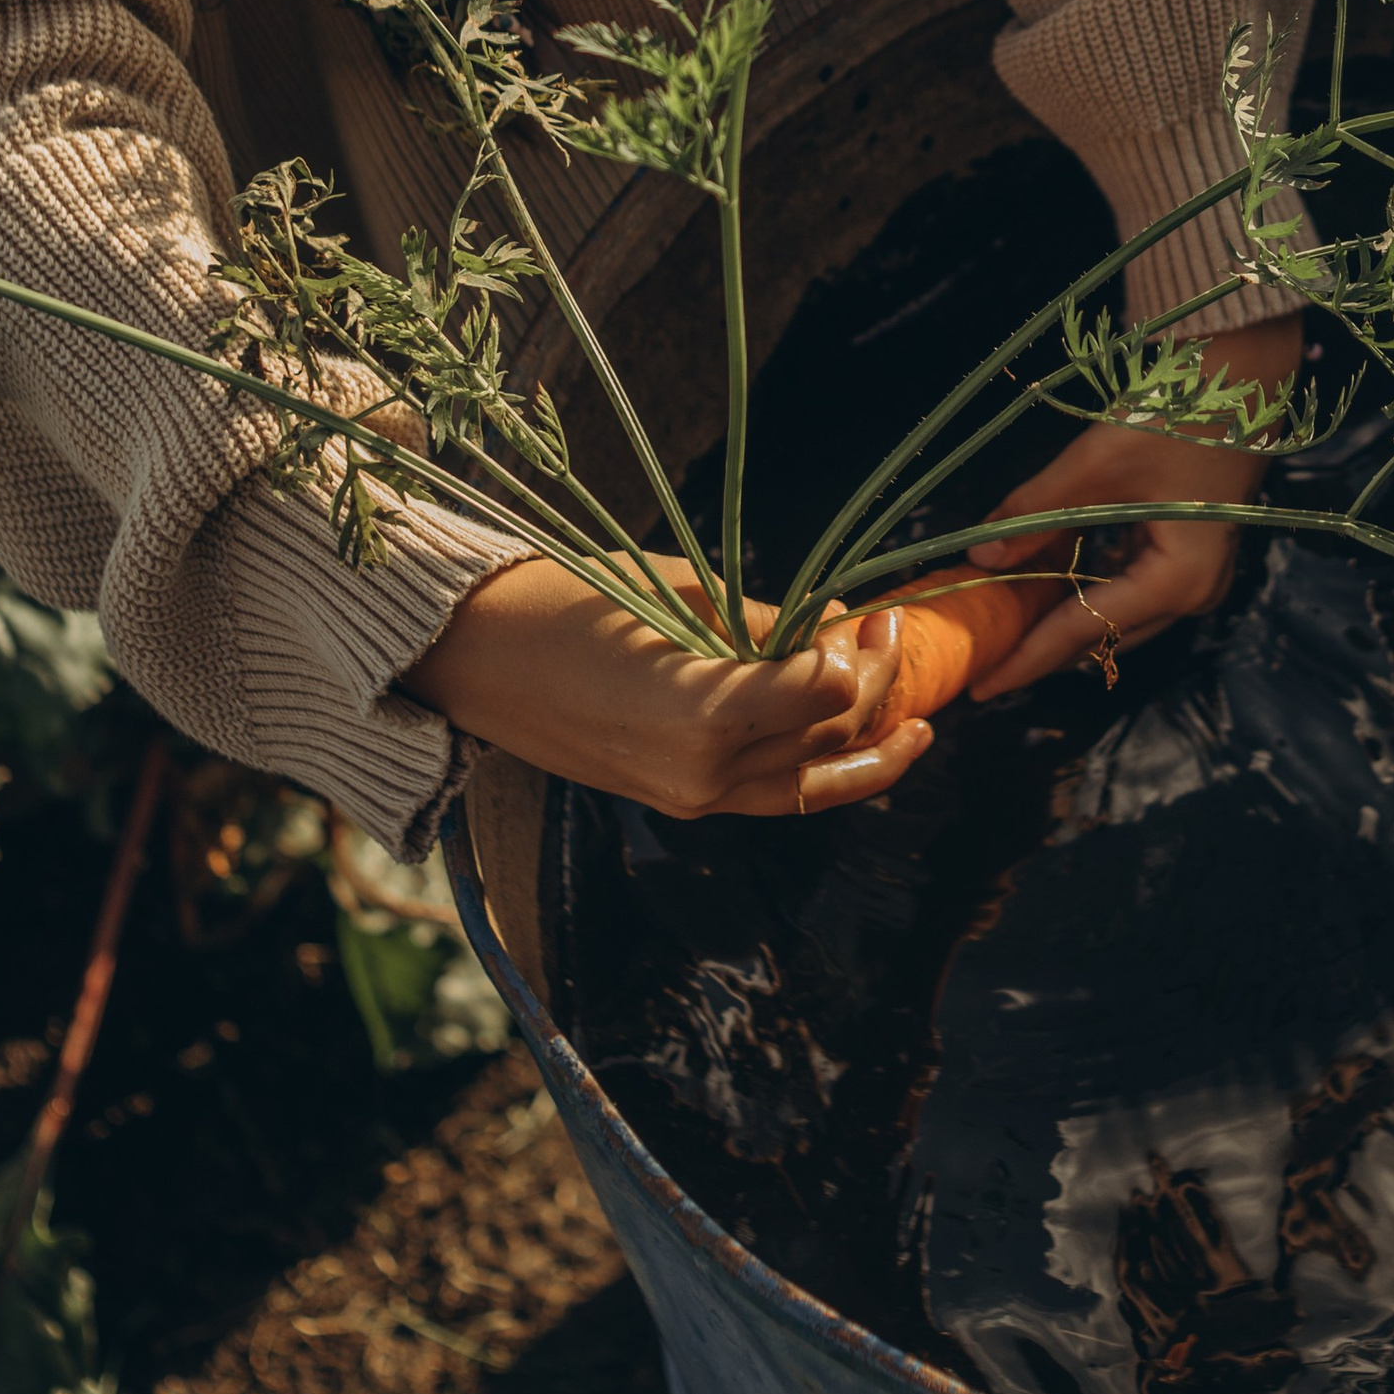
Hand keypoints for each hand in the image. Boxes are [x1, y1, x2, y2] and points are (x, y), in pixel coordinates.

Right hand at [403, 555, 924, 817]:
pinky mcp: (680, 801)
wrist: (480, 657)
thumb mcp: (680, 592)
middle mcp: (705, 772)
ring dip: (866, 744)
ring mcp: (692, 797)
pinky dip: (822, 776)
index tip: (874, 613)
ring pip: (812, 783)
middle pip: (828, 737)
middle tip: (889, 629)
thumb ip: (765, 622)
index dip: (864, 653)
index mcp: (705, 713)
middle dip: (875, 684)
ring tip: (913, 717)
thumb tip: (840, 625)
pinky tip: (857, 750)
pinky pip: (773, 796)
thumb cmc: (571, 602)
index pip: (828, 693)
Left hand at [960, 316, 1303, 697]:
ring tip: (1006, 622)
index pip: (1084, 631)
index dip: (1027, 659)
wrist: (1240, 373)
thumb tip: (978, 556)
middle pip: (1103, 635)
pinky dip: (1087, 586)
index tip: (981, 687)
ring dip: (1063, 615)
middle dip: (1042, 646)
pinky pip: (1130, 587)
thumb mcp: (1096, 464)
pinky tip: (1048, 577)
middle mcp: (1194, 594)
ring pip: (1116, 615)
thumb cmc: (1177, 416)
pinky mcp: (1191, 553)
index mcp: (1176, 582)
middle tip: (985, 655)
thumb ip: (1033, 513)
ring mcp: (1198, 577)